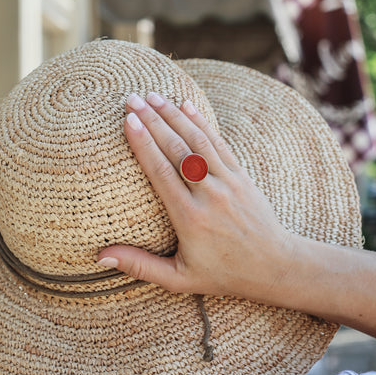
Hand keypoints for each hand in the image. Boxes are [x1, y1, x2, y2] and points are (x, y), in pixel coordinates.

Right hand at [98, 92, 293, 304]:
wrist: (275, 266)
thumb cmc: (223, 275)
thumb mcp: (179, 279)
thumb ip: (139, 266)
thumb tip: (100, 257)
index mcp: (190, 218)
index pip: (162, 173)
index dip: (144, 144)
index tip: (128, 122)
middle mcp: (210, 194)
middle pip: (177, 149)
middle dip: (153, 121)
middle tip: (131, 99)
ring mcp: (228, 181)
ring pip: (198, 140)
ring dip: (174, 115)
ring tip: (152, 95)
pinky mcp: (241, 175)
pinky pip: (219, 143)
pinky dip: (201, 123)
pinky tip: (185, 106)